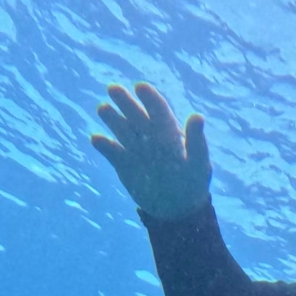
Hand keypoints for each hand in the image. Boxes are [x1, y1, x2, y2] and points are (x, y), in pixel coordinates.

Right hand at [91, 82, 210, 220]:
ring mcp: (135, 148)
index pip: (158, 109)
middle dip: (125, 100)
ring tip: (103, 108)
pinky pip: (110, 151)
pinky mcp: (123, 163)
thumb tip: (198, 116)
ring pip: (120, 128)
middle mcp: (149, 135)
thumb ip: (196, 140)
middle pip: (135, 113)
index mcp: (168, 130)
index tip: (140, 87)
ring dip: (111, 118)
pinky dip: (103, 145)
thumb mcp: (198, 162)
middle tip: (113, 88)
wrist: (177, 208)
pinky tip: (96, 139)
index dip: (149, 97)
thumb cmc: (193, 182)